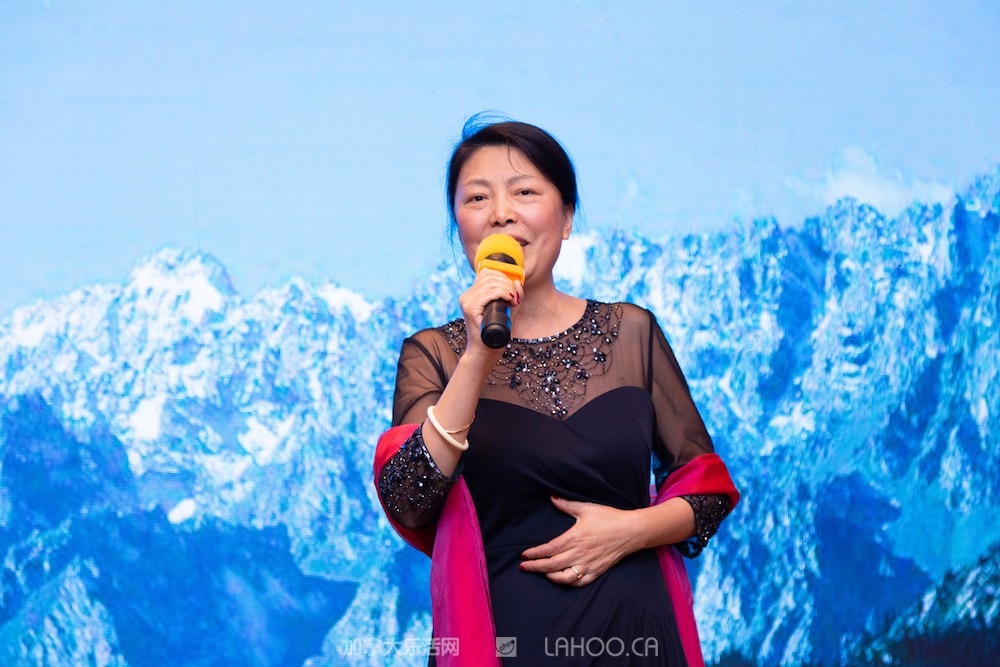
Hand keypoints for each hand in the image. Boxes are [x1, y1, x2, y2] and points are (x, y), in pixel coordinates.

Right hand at [458, 268, 522, 356]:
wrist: (484, 352)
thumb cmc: (495, 334)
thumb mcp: (507, 311)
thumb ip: (513, 296)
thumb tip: (518, 281)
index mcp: (472, 294)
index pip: (486, 272)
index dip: (503, 276)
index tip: (513, 290)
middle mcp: (467, 296)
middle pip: (490, 275)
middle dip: (507, 282)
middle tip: (516, 297)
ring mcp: (466, 301)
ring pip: (490, 283)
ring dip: (507, 288)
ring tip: (514, 300)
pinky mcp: (469, 308)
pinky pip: (488, 293)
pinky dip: (502, 293)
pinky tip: (510, 300)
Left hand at [519, 496, 637, 586]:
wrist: (631, 531)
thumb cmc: (609, 518)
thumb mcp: (586, 508)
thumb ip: (566, 505)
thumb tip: (551, 497)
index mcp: (575, 537)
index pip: (549, 549)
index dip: (535, 553)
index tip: (524, 555)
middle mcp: (580, 553)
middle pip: (552, 565)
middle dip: (535, 567)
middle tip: (524, 567)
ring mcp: (589, 564)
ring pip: (564, 577)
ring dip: (549, 576)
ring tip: (541, 572)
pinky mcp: (597, 571)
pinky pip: (579, 582)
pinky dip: (567, 583)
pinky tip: (560, 579)